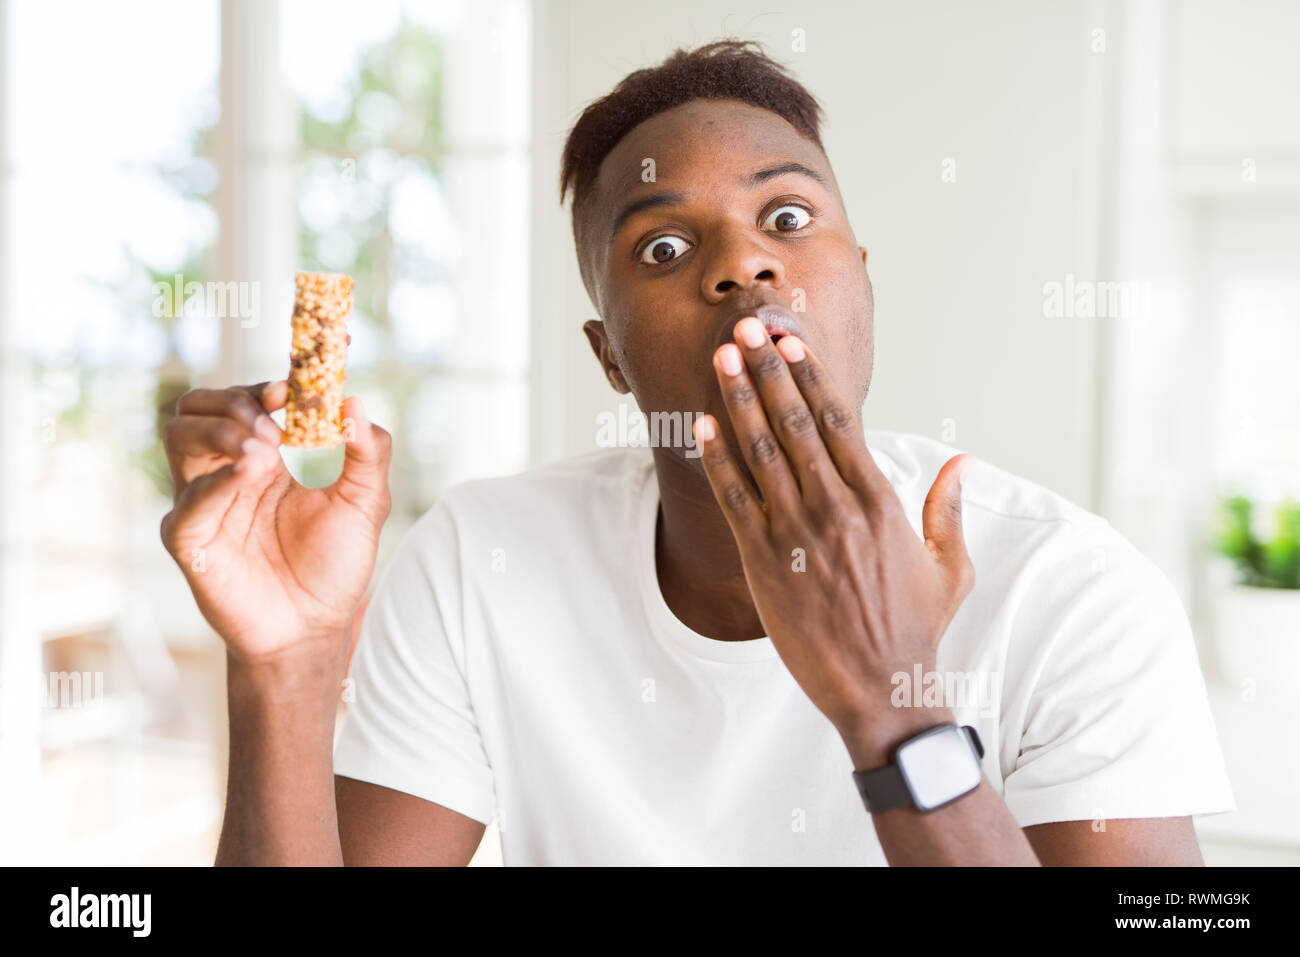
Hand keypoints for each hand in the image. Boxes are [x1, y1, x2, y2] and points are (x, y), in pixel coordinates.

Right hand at [160, 381, 391, 661]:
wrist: (312, 626)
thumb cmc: (333, 562)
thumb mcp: (365, 502)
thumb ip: (367, 453)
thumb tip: (354, 402)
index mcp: (267, 450)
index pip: (249, 396)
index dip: (267, 384)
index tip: (293, 387)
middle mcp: (228, 466)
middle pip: (200, 404)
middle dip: (236, 401)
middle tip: (275, 423)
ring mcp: (203, 498)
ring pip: (179, 435)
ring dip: (221, 430)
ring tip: (265, 450)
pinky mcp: (189, 536)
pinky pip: (188, 498)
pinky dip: (218, 480)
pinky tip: (251, 473)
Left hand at [692, 318, 975, 766]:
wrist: (883, 692)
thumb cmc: (917, 631)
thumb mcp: (951, 568)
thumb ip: (948, 509)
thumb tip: (960, 461)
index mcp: (880, 502)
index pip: (841, 423)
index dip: (812, 378)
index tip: (793, 344)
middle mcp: (837, 508)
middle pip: (796, 423)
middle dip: (768, 371)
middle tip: (746, 328)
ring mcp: (798, 534)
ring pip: (762, 451)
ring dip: (738, 400)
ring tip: (721, 358)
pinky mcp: (765, 563)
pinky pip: (735, 499)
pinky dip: (717, 458)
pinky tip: (702, 424)